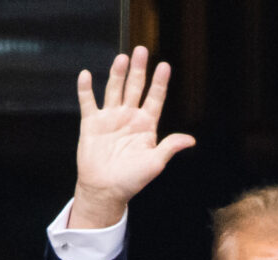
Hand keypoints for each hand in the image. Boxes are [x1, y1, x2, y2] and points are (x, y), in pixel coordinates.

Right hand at [69, 46, 195, 227]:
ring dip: (117, 74)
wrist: (105, 190)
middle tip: (142, 50)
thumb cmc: (132, 180)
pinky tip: (87, 75)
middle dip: (139, 70)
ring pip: (114, 90)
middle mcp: (128, 117)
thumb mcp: (154, 163)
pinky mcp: (91, 123)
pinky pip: (88, 102)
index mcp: (146, 125)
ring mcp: (110, 119)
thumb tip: (190, 140)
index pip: (155, 98)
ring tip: (122, 58)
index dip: (160, 82)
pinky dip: (86, 89)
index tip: (165, 66)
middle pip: (135, 88)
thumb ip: (169, 147)